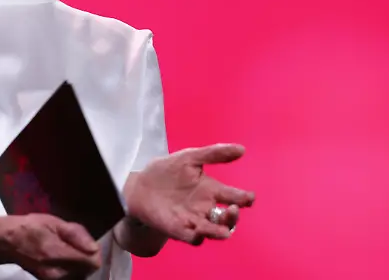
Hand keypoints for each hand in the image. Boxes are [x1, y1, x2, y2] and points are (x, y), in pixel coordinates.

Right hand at [0, 213, 101, 279]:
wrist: (8, 242)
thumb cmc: (31, 228)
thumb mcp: (54, 222)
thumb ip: (76, 235)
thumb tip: (94, 248)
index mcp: (57, 254)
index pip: (91, 263)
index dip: (94, 252)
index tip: (87, 244)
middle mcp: (56, 273)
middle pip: (87, 271)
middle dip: (86, 258)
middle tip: (73, 245)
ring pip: (80, 276)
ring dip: (79, 264)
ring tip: (67, 251)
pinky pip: (70, 278)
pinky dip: (71, 270)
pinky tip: (62, 259)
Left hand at [125, 143, 254, 244]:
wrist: (140, 184)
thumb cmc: (167, 170)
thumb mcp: (190, 157)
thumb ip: (214, 153)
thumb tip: (242, 149)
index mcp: (211, 190)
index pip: (233, 196)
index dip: (244, 198)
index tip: (249, 197)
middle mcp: (206, 208)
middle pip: (227, 218)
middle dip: (233, 217)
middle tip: (232, 209)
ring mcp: (193, 220)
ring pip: (214, 231)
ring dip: (220, 231)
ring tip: (223, 229)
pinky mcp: (179, 229)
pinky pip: (193, 238)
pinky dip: (198, 237)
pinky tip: (199, 231)